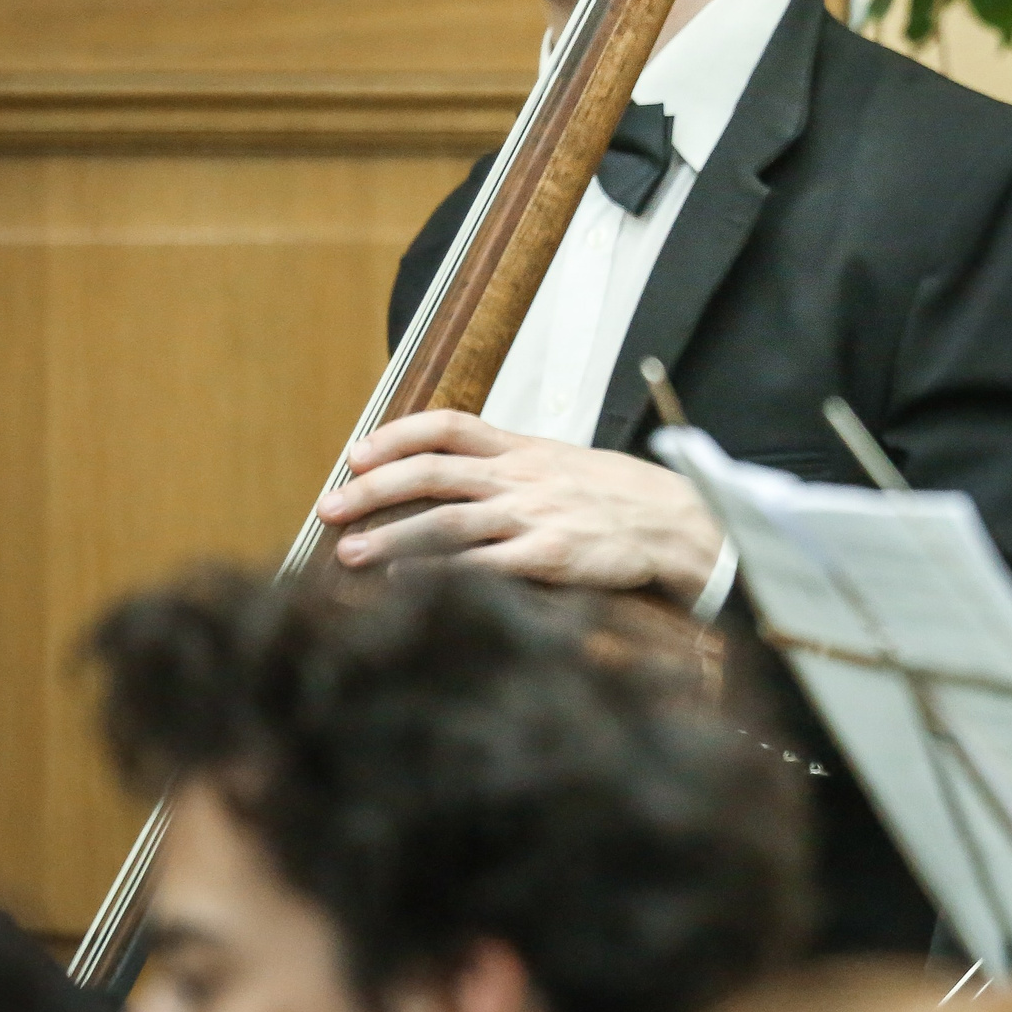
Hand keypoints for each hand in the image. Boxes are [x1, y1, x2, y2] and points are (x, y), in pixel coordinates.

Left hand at [316, 410, 722, 604]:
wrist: (682, 524)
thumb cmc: (624, 500)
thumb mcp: (568, 465)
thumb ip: (517, 467)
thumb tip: (463, 474)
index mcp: (525, 450)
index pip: (449, 427)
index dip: (396, 437)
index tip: (356, 454)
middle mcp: (523, 478)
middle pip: (431, 473)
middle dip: (372, 489)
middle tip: (329, 507)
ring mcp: (535, 516)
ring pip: (446, 521)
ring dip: (390, 537)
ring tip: (348, 554)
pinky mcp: (549, 557)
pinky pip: (483, 565)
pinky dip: (438, 574)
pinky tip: (407, 585)